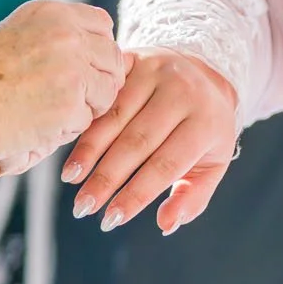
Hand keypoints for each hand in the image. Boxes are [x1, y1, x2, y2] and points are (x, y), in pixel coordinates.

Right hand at [0, 0, 123, 166]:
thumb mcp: (9, 32)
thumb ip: (47, 35)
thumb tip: (78, 46)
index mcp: (52, 14)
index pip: (101, 23)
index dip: (99, 46)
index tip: (91, 60)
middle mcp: (67, 37)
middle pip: (112, 58)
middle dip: (100, 78)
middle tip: (78, 93)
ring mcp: (72, 72)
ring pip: (105, 91)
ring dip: (85, 104)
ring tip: (51, 109)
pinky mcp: (69, 107)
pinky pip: (85, 120)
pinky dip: (65, 128)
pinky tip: (38, 123)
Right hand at [62, 47, 238, 233]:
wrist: (207, 69)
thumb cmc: (205, 127)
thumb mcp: (213, 163)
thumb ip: (192, 198)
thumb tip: (166, 225)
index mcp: (206, 122)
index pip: (165, 166)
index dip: (136, 195)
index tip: (110, 220)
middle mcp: (182, 92)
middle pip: (136, 142)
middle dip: (106, 178)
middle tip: (83, 207)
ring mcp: (156, 71)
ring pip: (115, 116)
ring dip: (89, 150)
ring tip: (72, 180)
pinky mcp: (134, 58)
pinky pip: (104, 93)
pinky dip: (87, 119)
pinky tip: (69, 140)